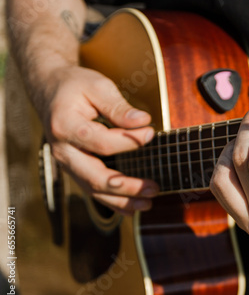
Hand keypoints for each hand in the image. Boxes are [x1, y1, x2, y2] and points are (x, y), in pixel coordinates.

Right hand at [39, 65, 158, 215]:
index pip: (101, 142)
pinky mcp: (75, 168)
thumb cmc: (76, 86)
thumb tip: (143, 122)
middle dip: (126, 186)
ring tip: (148, 204)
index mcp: (65, 126)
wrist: (50, 89)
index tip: (151, 132)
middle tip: (153, 188)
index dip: (129, 140)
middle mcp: (63, 150)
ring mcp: (67, 163)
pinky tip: (132, 207)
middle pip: (94, 176)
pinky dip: (112, 201)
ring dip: (122, 200)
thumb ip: (119, 107)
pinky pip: (93, 190)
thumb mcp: (97, 86)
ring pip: (93, 190)